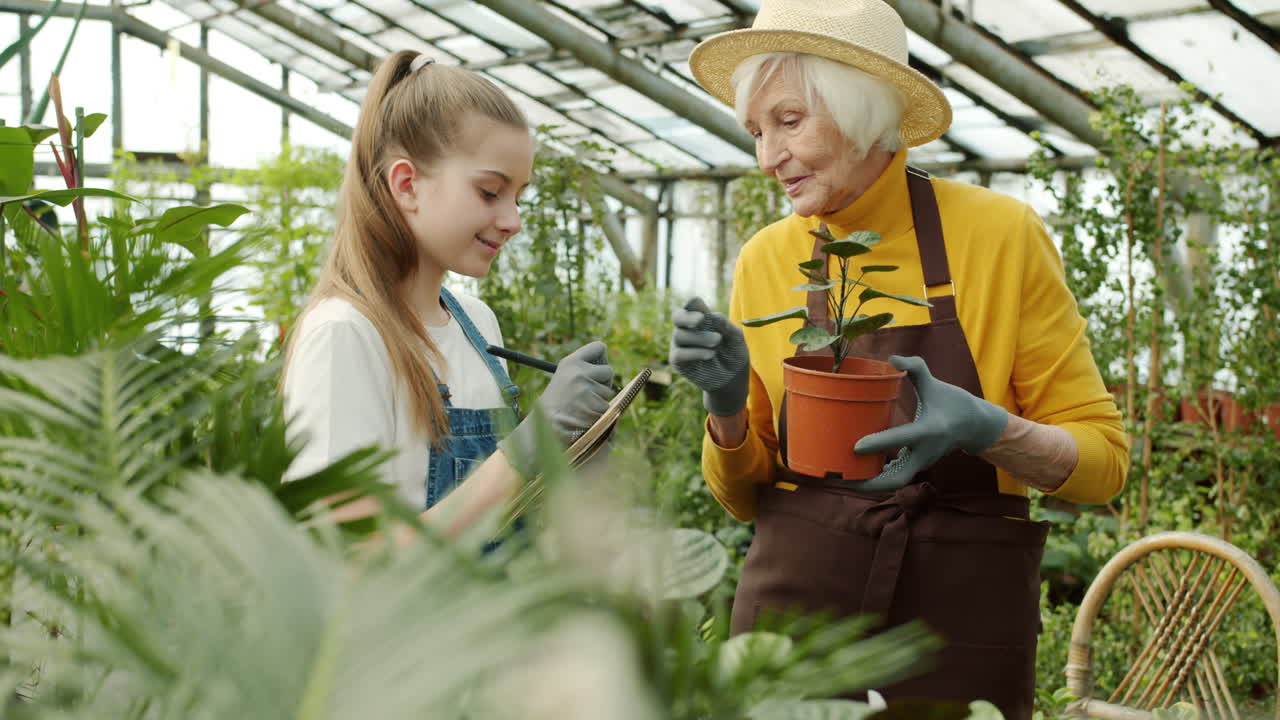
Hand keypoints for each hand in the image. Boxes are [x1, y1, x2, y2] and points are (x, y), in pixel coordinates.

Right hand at [500, 341, 614, 478]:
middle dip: (603, 382)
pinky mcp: (596, 407)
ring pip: (609, 392)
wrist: (545, 429)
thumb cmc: (555, 406)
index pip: (599, 347)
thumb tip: (608, 370)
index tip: (597, 368)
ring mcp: (588, 390)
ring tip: (582, 407)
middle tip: (587, 394)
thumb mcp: (564, 379)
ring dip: (601, 400)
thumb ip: (583, 371)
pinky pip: (609, 408)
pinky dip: (602, 414)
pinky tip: (586, 417)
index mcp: (570, 363)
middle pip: (608, 371)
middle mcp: (579, 373)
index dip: (601, 359)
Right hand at [669, 297, 749, 416]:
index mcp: (700, 318)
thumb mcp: (736, 338)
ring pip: (679, 335)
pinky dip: (695, 353)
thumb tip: (714, 316)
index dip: (693, 304)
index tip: (700, 307)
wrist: (732, 378)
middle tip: (701, 319)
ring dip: (699, 337)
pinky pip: (679, 354)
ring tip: (717, 341)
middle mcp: (686, 329)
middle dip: (687, 317)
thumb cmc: (733, 352)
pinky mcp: (678, 361)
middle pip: (677, 316)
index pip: (691, 306)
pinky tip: (710, 354)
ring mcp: (680, 344)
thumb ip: (727, 327)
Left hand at [852, 355, 1009, 490]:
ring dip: (869, 483)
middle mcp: (925, 452)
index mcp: (929, 430)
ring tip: (841, 479)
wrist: (975, 426)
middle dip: (869, 482)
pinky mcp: (917, 464)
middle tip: (842, 479)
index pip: (901, 439)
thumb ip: (916, 368)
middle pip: (897, 478)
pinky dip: (876, 477)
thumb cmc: (953, 402)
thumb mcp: (935, 384)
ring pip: (895, 481)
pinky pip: (896, 476)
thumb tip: (892, 358)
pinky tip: (855, 472)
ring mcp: (922, 462)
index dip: (878, 444)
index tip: (855, 446)